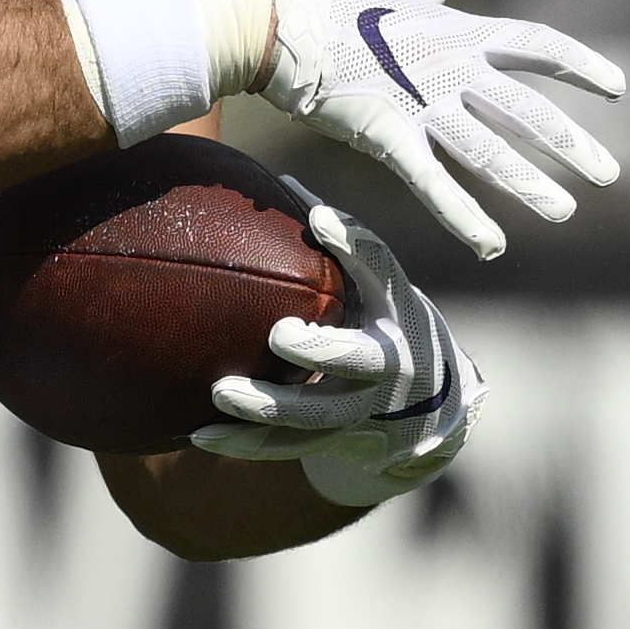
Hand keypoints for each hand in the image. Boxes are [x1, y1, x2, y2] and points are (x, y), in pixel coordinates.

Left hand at [192, 184, 475, 507]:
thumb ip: (337, 250)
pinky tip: (199, 434)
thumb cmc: (384, 325)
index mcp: (399, 310)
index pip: (384, 269)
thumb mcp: (377, 290)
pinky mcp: (341, 442)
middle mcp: (394, 362)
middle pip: (361, 359)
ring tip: (221, 391)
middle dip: (320, 349)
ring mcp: (368, 410)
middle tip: (278, 335)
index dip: (355, 244)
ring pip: (319, 414)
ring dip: (268, 405)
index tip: (319, 217)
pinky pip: (288, 449)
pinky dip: (243, 444)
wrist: (430, 412)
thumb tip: (278, 180)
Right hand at [258, 0, 625, 259]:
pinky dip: (463, 215)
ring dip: (530, 184)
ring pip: (490, 150)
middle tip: (607, 174)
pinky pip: (432, 181)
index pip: (539, 46)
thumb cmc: (330, 2)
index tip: (619, 88)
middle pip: (527, 110)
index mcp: (460, 31)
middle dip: (570, 143)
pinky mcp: (388, 133)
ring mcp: (424, 102)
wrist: (282, 20)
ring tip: (565, 211)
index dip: (581, 66)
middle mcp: (453, 68)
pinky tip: (491, 243)